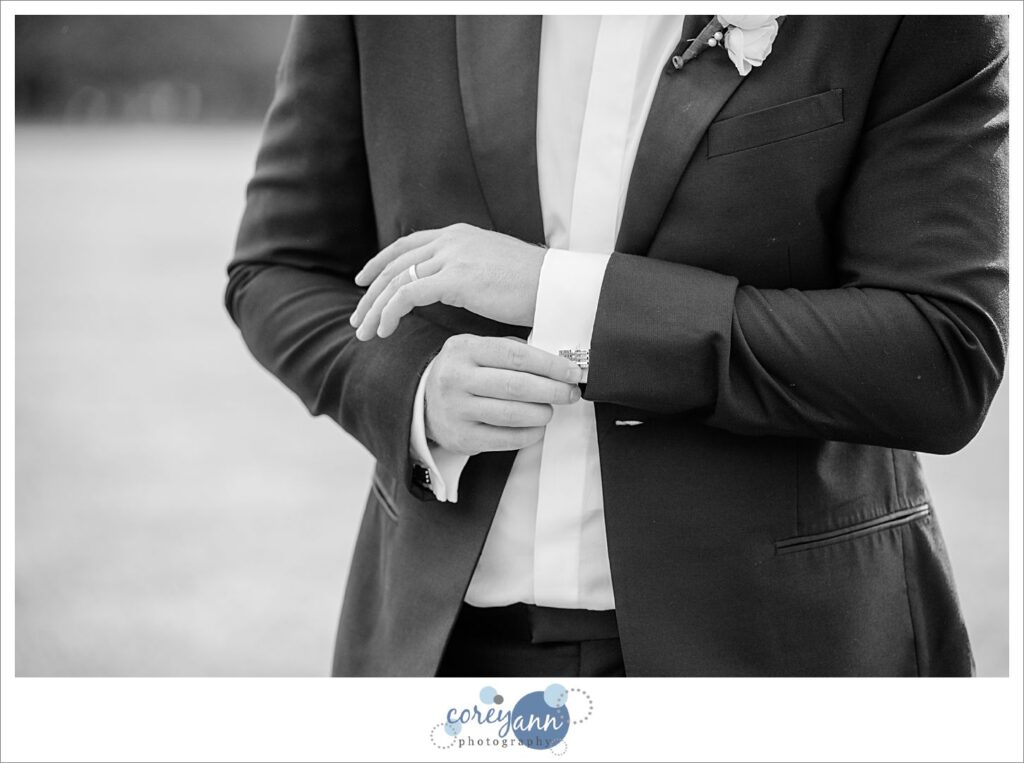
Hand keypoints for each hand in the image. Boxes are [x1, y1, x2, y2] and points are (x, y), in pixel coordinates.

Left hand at [350, 223, 545, 339]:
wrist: (556, 285)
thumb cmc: (533, 285)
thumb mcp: (492, 268)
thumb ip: (467, 270)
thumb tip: (454, 286)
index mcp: (458, 235)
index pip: (407, 246)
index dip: (380, 263)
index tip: (363, 281)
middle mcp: (451, 240)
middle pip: (395, 264)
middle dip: (371, 292)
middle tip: (358, 316)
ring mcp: (452, 256)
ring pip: (396, 281)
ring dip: (375, 308)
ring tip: (365, 332)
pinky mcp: (456, 279)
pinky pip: (408, 296)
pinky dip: (390, 313)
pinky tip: (385, 330)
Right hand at [424, 334, 582, 455]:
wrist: (425, 402)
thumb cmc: (464, 372)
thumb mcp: (478, 349)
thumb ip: (513, 351)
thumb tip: (558, 365)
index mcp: (464, 349)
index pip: (515, 355)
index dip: (549, 365)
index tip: (571, 372)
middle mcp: (455, 378)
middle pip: (516, 386)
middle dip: (552, 391)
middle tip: (570, 393)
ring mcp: (456, 410)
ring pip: (512, 414)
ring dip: (542, 413)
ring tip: (550, 410)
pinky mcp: (461, 437)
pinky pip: (505, 439)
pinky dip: (529, 434)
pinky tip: (536, 427)